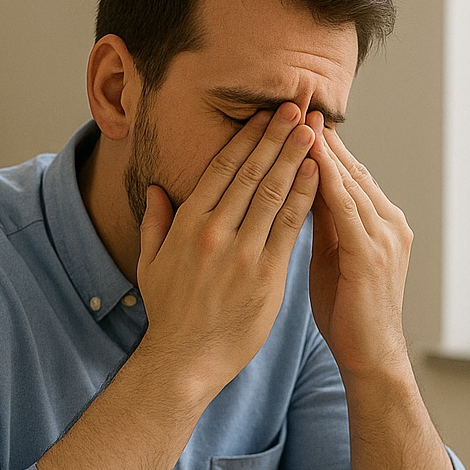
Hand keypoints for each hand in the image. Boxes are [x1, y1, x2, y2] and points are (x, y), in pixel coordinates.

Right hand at [135, 102, 319, 404]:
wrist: (184, 361)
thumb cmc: (169, 314)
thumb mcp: (150, 264)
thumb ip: (156, 223)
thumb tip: (156, 190)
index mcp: (187, 223)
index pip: (222, 169)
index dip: (247, 138)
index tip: (265, 116)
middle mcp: (215, 232)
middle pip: (252, 173)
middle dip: (277, 136)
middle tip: (298, 108)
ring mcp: (242, 253)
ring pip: (275, 193)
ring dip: (296, 157)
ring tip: (314, 130)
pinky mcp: (266, 276)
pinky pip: (290, 228)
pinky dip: (305, 197)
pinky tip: (318, 175)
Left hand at [306, 115, 413, 380]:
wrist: (370, 357)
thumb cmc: (347, 312)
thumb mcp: (332, 258)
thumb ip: (323, 224)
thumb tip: (299, 191)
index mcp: (379, 222)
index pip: (346, 173)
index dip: (320, 144)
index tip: (292, 117)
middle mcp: (388, 222)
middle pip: (350, 168)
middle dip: (321, 137)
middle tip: (293, 102)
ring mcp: (385, 237)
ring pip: (349, 182)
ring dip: (323, 150)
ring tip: (298, 120)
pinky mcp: (373, 255)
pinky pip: (347, 210)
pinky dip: (328, 182)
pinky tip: (309, 161)